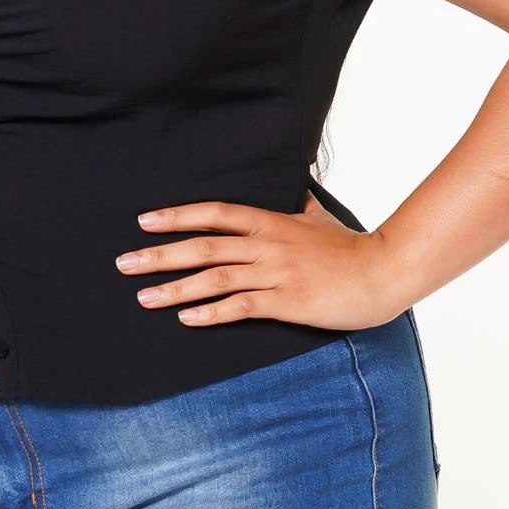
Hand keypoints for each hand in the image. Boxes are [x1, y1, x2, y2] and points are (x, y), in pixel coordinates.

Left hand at [115, 192, 403, 331]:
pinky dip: (211, 313)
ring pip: (215, 278)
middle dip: (160, 254)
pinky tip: (186, 319)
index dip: (177, 216)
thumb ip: (302, 206)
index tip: (144, 222)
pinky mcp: (287, 302)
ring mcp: (276, 273)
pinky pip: (241, 307)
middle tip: (124, 262)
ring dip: (175, 288)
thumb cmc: (352, 247)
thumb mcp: (321, 217)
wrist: (384, 271)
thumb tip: (298, 189)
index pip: (215, 213)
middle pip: (203, 246)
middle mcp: (267, 245)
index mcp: (271, 222)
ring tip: (143, 297)